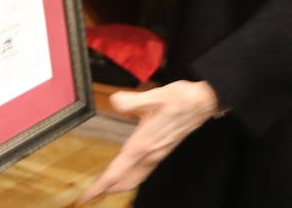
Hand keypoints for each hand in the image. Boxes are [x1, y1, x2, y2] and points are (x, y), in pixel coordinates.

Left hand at [79, 81, 219, 201]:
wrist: (203, 103)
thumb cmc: (181, 99)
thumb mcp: (155, 95)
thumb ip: (132, 101)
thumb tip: (115, 101)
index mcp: (144, 144)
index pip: (118, 171)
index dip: (101, 185)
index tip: (87, 196)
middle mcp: (150, 154)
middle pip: (126, 180)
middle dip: (107, 189)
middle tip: (90, 194)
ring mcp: (157, 154)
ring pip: (135, 178)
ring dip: (118, 184)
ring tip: (103, 184)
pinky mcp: (162, 151)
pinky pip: (142, 171)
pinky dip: (129, 176)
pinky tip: (126, 169)